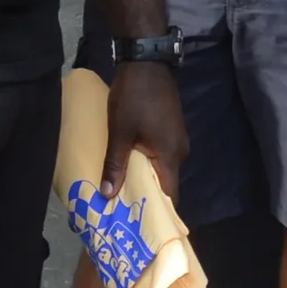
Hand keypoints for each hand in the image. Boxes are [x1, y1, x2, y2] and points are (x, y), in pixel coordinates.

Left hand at [103, 61, 188, 201]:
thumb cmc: (134, 98)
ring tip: (122, 192)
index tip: (139, 226)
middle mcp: (179, 151)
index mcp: (171, 155)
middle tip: (123, 212)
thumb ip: (115, 165)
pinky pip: (160, 155)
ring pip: (161, 168)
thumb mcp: (120, 132)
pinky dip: (146, 164)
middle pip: (165, 183)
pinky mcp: (170, 129)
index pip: (169, 195)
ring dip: (144, 179)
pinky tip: (129, 166)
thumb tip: (107, 196)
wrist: (147, 61)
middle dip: (145, 198)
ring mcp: (176, 138)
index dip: (156, 212)